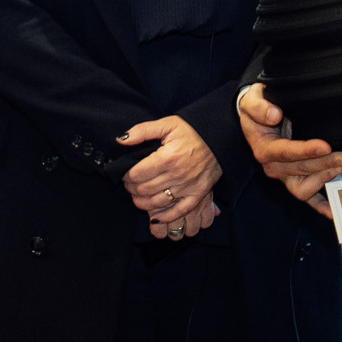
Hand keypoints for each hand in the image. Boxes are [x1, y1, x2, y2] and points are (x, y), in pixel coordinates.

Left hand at [119, 115, 222, 239]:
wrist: (220, 136)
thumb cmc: (193, 130)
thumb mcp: (167, 124)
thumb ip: (142, 131)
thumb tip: (121, 139)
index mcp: (167, 157)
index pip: (137, 174)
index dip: (126, 176)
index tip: (125, 174)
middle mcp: (177, 174)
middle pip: (144, 190)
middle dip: (132, 189)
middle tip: (129, 185)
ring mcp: (188, 186)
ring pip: (157, 203)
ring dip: (142, 203)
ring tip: (138, 196)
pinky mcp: (198, 194)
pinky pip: (179, 211)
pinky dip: (165, 217)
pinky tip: (155, 217)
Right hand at [236, 83, 341, 215]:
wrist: (255, 117)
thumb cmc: (255, 110)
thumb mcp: (251, 102)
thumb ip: (259, 107)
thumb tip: (274, 115)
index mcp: (264, 150)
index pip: (287, 152)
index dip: (307, 151)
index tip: (325, 147)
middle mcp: (274, 167)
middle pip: (301, 170)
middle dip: (324, 164)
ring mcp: (285, 176)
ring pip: (305, 188)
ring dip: (324, 179)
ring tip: (341, 168)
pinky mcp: (294, 180)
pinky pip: (307, 197)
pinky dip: (320, 206)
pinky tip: (333, 211)